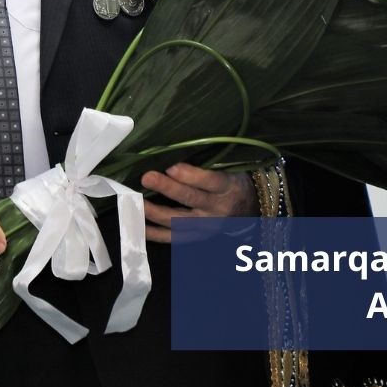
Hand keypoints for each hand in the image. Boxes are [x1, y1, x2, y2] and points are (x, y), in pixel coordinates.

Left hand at [142, 164, 256, 243]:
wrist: (249, 209)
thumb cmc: (232, 181)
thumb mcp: (229, 168)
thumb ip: (206, 162)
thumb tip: (173, 149)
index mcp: (227, 187)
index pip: (210, 181)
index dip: (190, 175)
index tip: (171, 165)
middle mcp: (217, 209)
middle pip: (191, 199)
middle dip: (167, 188)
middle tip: (147, 177)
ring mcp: (206, 227)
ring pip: (179, 221)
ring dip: (155, 212)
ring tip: (137, 201)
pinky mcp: (196, 237)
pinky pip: (173, 238)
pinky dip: (154, 233)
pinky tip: (138, 225)